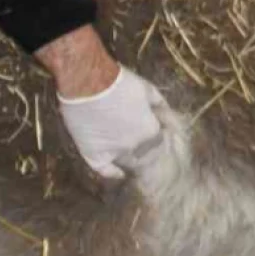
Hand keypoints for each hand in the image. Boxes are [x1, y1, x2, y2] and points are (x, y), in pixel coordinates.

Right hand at [57, 64, 165, 179]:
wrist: (88, 83)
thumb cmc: (120, 82)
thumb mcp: (148, 89)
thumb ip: (159, 105)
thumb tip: (166, 114)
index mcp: (151, 131)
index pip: (160, 141)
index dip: (158, 135)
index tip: (154, 129)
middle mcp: (136, 146)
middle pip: (145, 154)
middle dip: (146, 147)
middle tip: (136, 136)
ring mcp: (114, 153)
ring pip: (128, 161)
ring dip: (131, 157)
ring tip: (127, 147)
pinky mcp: (93, 154)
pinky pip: (105, 170)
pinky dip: (112, 173)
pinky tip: (118, 173)